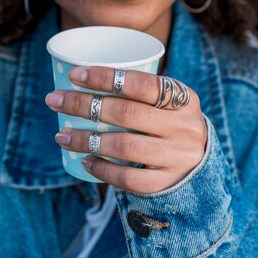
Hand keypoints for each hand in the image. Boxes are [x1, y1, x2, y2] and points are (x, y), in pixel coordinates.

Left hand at [46, 67, 206, 193]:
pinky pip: (129, 178)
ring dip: (86, 139)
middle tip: (54, 100)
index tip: (73, 75)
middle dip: (84, 105)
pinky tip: (84, 161)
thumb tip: (82, 77)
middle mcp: (184, 127)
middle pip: (126, 114)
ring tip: (61, 135)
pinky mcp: (168, 183)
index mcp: (184, 98)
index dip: (105, 77)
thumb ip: (140, 91)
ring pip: (124, 146)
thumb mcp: (169, 102)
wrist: (203, 164)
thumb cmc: (172, 123)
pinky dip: (103, 169)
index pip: (141, 83)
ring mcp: (177, 157)